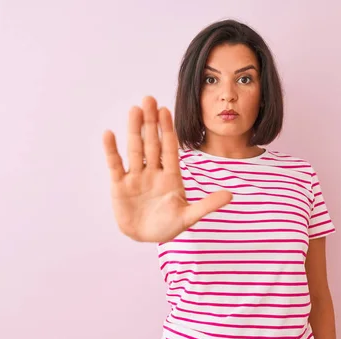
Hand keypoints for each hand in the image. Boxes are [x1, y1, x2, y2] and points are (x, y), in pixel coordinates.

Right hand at [102, 96, 232, 241]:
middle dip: (151, 123)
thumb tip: (230, 196)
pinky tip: (109, 134)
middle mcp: (153, 172)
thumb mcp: (189, 217)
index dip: (168, 130)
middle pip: (152, 143)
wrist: (145, 238)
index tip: (166, 110)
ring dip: (134, 130)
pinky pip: (115, 165)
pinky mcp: (120, 186)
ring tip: (134, 110)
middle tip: (149, 99)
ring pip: (135, 149)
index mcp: (171, 176)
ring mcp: (136, 177)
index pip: (170, 148)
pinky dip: (111, 150)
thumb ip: (207, 205)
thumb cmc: (168, 226)